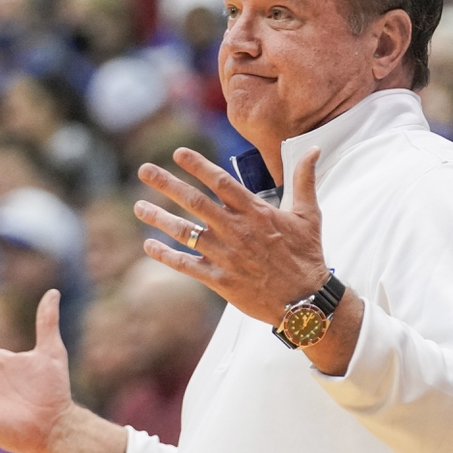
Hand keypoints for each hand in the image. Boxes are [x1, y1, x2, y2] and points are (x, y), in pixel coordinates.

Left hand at [134, 147, 330, 325]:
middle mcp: (236, 230)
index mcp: (256, 212)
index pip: (221, 182)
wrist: (305, 301)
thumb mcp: (309, 214)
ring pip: (185, 232)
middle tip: (144, 170)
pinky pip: (187, 265)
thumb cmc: (307, 256)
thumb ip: (304, 180)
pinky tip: (149, 245)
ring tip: (139, 207)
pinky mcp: (220, 279)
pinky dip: (166, 256)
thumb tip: (313, 150)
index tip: (177, 153)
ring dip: (159, 218)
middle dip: (167, 184)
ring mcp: (226, 255)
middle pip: (195, 202)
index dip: (198, 166)